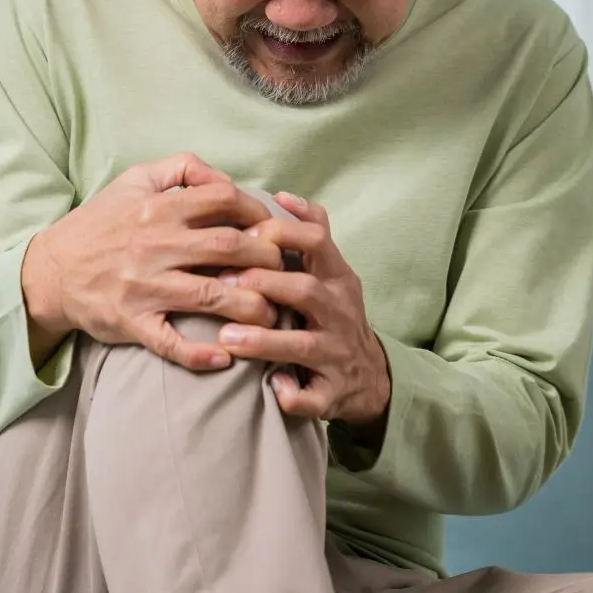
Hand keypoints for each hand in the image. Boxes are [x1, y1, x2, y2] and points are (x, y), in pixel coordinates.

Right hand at [23, 152, 284, 371]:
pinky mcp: (133, 322)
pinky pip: (171, 342)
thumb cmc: (99, 225)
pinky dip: (199, 354)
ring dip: (252, 307)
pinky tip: (225, 358)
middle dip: (267, 259)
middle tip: (282, 271)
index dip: (258, 211)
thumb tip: (225, 178)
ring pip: (212, 297)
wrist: (50, 271)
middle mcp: (154, 245)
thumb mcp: (134, 181)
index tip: (270, 228)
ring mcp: (144, 286)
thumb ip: (181, 168)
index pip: (224, 200)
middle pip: (230, 247)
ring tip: (271, 315)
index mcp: (158, 208)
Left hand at [218, 192, 391, 434]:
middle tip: (223, 283)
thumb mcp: (332, 271)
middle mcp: (340, 312)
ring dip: (265, 340)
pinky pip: (313, 398)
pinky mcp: (332, 393)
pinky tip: (272, 388)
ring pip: (304, 345)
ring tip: (228, 336)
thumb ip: (311, 233)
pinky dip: (293, 394)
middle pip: (306, 290)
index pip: (316, 241)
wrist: (370, 378)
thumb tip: (282, 194)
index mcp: (338, 278)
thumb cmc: (334, 314)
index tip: (246, 232)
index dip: (281, 233)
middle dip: (264, 284)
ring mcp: (337, 354)